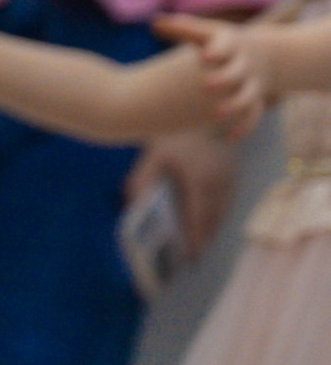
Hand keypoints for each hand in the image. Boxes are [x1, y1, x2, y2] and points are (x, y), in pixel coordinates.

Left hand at [124, 126, 236, 257]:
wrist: (202, 106)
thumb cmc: (174, 131)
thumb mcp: (154, 156)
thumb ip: (142, 182)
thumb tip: (132, 206)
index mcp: (202, 182)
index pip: (199, 221)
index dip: (195, 241)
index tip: (188, 258)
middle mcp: (221, 183)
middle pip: (214, 220)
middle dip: (203, 239)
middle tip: (192, 258)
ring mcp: (230, 177)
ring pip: (223, 211)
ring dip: (211, 227)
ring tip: (198, 244)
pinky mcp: (232, 170)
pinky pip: (226, 199)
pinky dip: (217, 213)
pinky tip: (206, 219)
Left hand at [154, 12, 269, 133]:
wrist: (266, 54)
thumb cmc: (223, 43)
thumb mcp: (206, 32)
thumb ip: (182, 28)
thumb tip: (154, 22)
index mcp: (231, 44)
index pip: (226, 46)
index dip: (217, 51)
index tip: (204, 57)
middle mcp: (243, 64)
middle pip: (238, 72)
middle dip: (224, 78)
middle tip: (206, 86)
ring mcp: (251, 83)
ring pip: (248, 95)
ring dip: (235, 105)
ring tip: (216, 114)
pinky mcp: (254, 100)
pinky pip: (253, 115)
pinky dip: (243, 126)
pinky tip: (230, 138)